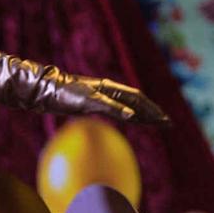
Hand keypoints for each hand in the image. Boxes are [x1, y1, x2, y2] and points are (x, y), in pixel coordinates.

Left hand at [44, 68, 170, 125]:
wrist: (46, 90)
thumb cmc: (66, 94)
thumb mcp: (88, 101)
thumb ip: (111, 107)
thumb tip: (132, 115)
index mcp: (111, 89)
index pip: (138, 100)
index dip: (152, 110)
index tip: (165, 120)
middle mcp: (109, 91)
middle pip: (137, 102)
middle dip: (153, 113)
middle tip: (168, 123)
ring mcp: (102, 97)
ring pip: (129, 106)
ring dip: (143, 115)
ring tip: (156, 123)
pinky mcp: (94, 103)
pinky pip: (117, 111)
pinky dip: (129, 116)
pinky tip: (132, 120)